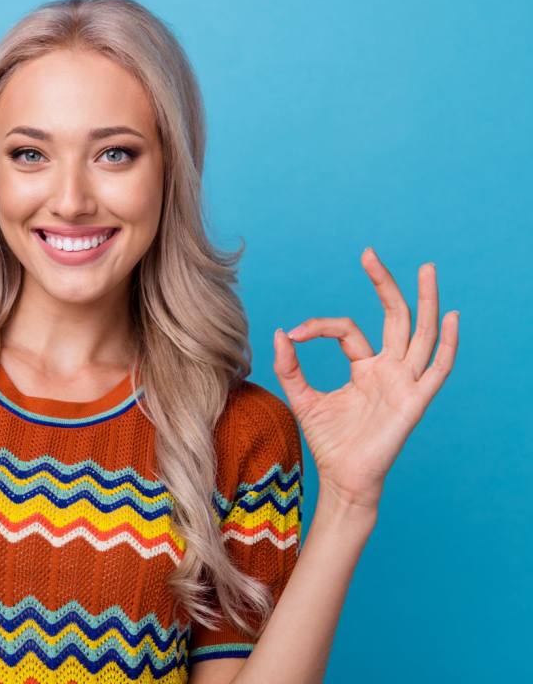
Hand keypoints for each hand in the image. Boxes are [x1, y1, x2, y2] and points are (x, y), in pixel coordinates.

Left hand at [272, 247, 458, 510]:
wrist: (342, 478)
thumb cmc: (328, 442)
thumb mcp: (302, 398)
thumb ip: (290, 367)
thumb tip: (279, 332)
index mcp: (365, 366)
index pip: (348, 329)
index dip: (319, 325)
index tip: (293, 333)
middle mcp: (389, 369)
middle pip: (394, 317)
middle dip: (384, 284)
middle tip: (369, 253)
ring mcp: (404, 383)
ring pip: (420, 334)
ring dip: (425, 301)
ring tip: (426, 269)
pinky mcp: (414, 402)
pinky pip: (437, 369)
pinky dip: (446, 344)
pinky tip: (451, 318)